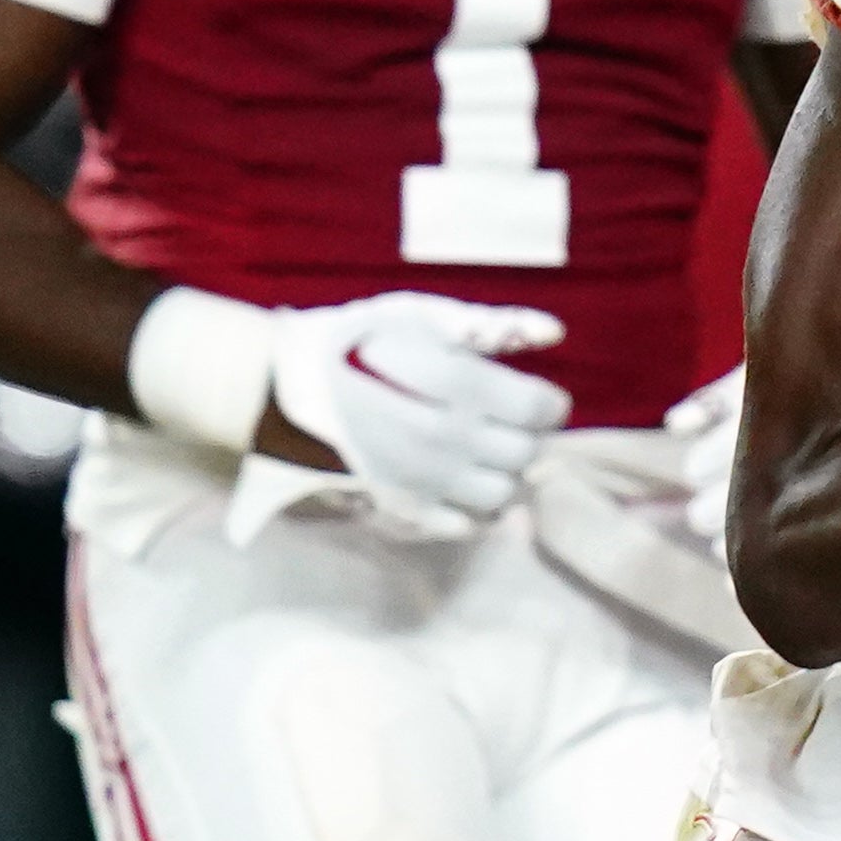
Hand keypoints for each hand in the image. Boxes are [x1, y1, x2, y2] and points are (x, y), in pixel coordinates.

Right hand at [266, 292, 573, 536]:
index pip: (542, 410)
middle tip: (507, 424)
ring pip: (503, 495)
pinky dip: (474, 508)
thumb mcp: (422, 316)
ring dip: (505, 475)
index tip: (536, 398)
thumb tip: (556, 332)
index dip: (548, 404)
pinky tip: (459, 482)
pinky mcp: (402, 508)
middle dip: (528, 438)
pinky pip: (464, 524)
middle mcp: (450, 440)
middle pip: (527, 454)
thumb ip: (494, 325)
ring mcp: (426, 480)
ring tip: (485, 453)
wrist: (284, 391)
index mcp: (460, 387)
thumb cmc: (357, 343)